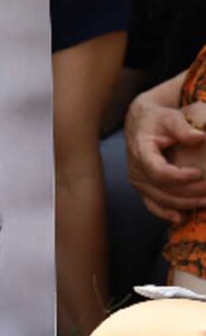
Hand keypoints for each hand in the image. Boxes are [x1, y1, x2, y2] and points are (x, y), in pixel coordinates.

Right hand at [125, 91, 205, 222]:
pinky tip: (180, 218)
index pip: (159, 172)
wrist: (140, 123)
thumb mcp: (170, 117)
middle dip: (189, 192)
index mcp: (141, 152)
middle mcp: (136, 169)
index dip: (180, 177)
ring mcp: (138, 180)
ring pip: (160, 200)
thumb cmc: (158, 119)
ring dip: (184, 203)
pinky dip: (166, 213)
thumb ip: (183, 127)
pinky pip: (152, 204)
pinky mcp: (141, 187)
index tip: (200, 173)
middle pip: (162, 189)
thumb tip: (200, 137)